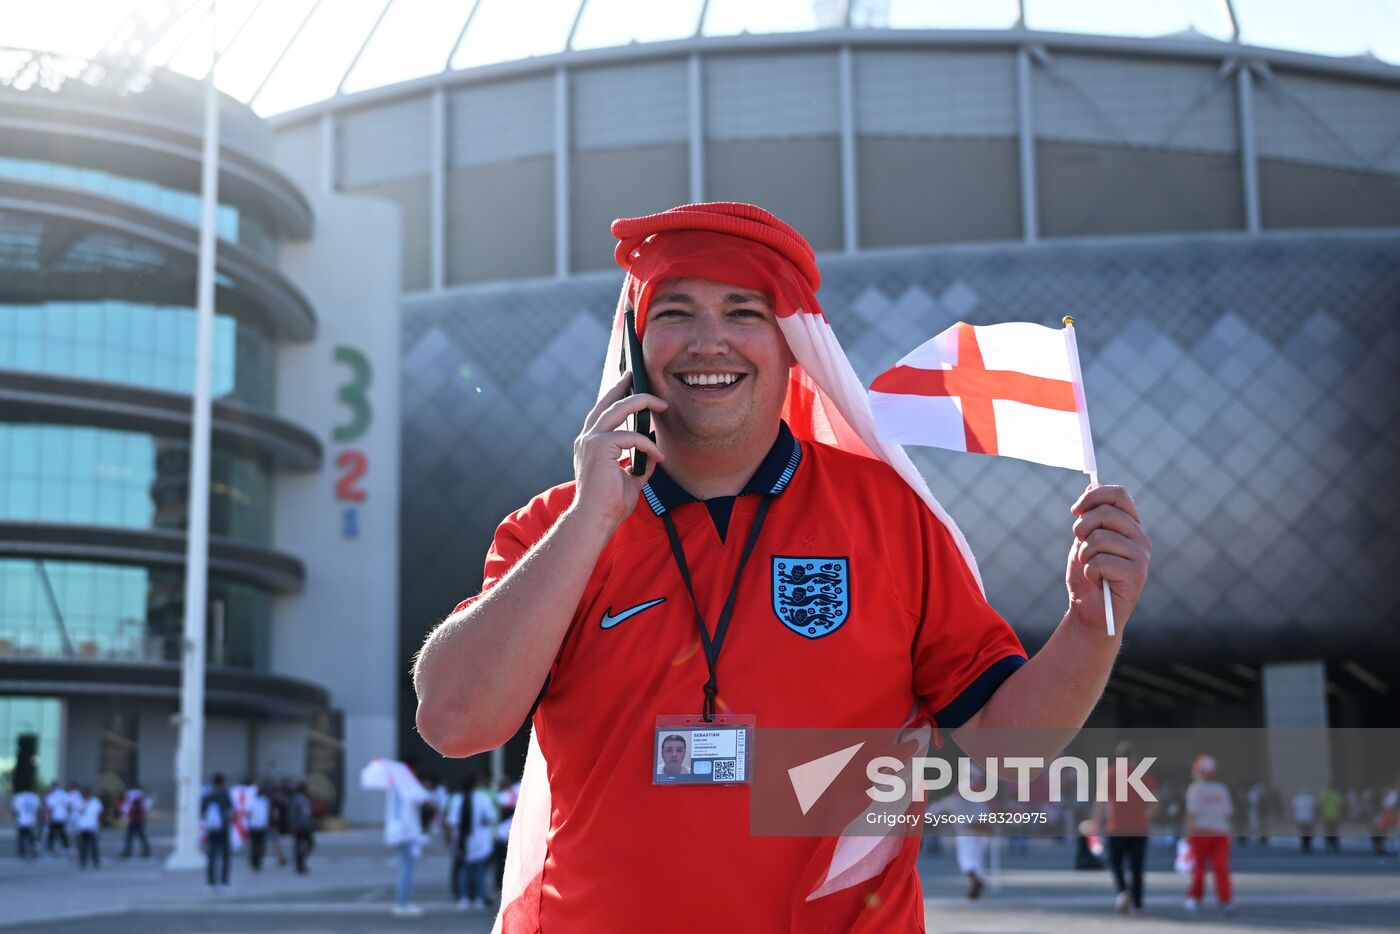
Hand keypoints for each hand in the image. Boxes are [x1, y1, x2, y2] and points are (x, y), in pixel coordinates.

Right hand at [571, 372, 666, 534]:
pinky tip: (658, 456)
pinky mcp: (600, 447)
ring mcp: (591, 441)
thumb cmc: (610, 504)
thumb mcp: (628, 479)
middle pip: (607, 402)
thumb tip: (652, 456)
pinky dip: (648, 445)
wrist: (596, 519)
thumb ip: (637, 464)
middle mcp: (587, 438)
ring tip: (661, 405)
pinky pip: (631, 436)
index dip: (614, 396)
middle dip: (624, 386)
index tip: (627, 384)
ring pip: (619, 409)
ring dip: (643, 403)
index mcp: (590, 444)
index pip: (602, 413)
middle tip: (636, 375)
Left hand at [1065, 484, 1149, 633]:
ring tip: (1090, 567)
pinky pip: (1100, 561)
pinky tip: (1096, 580)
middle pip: (1105, 512)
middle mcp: (1140, 538)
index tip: (1075, 510)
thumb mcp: (1084, 540)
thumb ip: (1090, 515)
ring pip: (1099, 538)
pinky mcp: (1136, 574)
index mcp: (1130, 525)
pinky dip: (1089, 571)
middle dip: (1082, 528)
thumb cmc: (1087, 575)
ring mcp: (1141, 556)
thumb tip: (1093, 485)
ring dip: (1084, 554)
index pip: (1118, 494)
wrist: (1089, 611)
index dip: (1093, 496)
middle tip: (1080, 545)